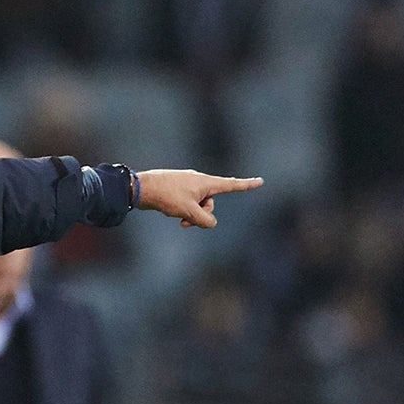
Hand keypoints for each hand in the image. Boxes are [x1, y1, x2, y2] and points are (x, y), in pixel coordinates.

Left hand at [135, 169, 263, 228]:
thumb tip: (209, 223)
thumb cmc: (167, 196)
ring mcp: (188, 185)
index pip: (231, 184)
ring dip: (191, 216)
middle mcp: (199, 181)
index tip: (260, 181)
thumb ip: (205, 220)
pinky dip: (183, 212)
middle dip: (202, 215)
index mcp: (205, 182)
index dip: (247, 184)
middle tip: (186, 220)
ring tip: (177, 217)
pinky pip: (188, 204)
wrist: (143, 188)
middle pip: (211, 203)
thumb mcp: (189, 212)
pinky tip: (169, 211)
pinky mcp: (178, 190)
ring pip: (198, 206)